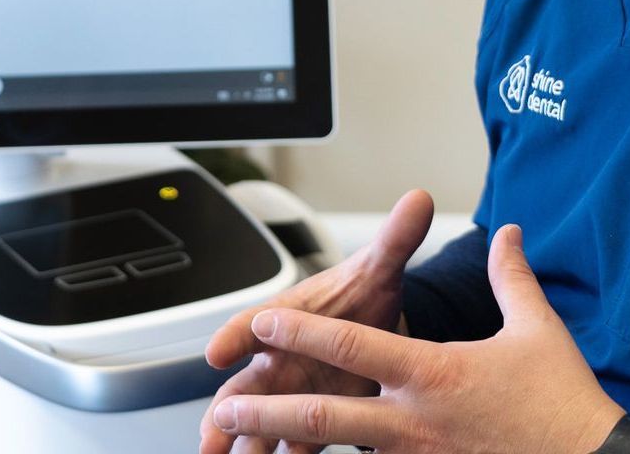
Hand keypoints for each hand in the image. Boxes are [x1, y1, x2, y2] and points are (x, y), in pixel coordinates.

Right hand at [199, 188, 434, 453]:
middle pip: (244, 384)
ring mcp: (292, 393)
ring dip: (244, 442)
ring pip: (259, 421)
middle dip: (227, 409)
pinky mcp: (313, 420)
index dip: (235, 335)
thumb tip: (417, 199)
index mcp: (289, 317)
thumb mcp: (380, 269)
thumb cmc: (365, 298)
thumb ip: (395, 240)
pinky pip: (291, 443)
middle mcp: (281, 358)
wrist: (381, 331)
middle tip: (212, 431)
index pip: (255, 322)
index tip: (217, 352)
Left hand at [206, 223, 625, 453]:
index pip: (351, 345)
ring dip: (291, 444)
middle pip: (324, 414)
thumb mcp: (537, 329)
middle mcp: (416, 420)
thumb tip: (508, 233)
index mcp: (434, 373)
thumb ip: (511, 277)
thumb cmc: (564, 404)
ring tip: (248, 445)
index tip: (263, 320)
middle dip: (268, 409)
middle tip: (227, 406)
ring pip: (340, 449)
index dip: (301, 330)